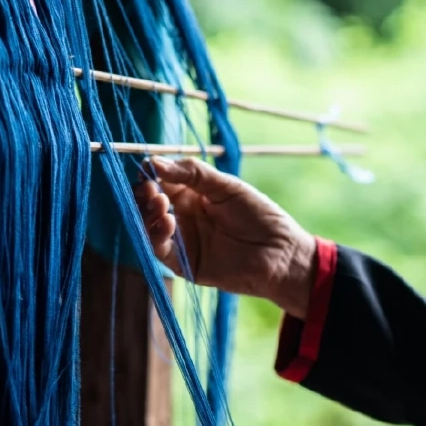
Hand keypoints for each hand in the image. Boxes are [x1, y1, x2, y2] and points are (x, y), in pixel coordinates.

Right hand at [135, 156, 318, 317]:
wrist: (281, 254)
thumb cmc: (260, 216)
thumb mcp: (227, 187)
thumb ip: (193, 174)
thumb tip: (154, 161)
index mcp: (193, 193)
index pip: (161, 180)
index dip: (150, 173)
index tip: (146, 167)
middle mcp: (183, 215)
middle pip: (149, 203)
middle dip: (144, 192)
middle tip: (149, 186)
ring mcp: (182, 239)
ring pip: (148, 225)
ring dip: (146, 212)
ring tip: (159, 201)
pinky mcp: (184, 264)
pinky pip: (159, 250)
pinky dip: (156, 235)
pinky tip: (167, 221)